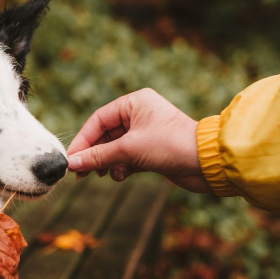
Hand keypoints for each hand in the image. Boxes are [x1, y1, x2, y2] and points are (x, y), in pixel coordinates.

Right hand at [66, 88, 210, 192]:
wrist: (207, 162)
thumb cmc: (171, 145)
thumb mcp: (128, 149)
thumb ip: (98, 156)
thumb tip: (72, 163)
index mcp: (134, 103)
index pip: (98, 120)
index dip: (83, 140)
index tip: (72, 159)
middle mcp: (139, 115)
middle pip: (104, 135)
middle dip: (94, 155)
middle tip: (80, 173)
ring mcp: (145, 133)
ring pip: (114, 149)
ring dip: (107, 163)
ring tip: (102, 175)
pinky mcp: (150, 150)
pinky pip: (126, 158)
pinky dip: (121, 168)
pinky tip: (122, 175)